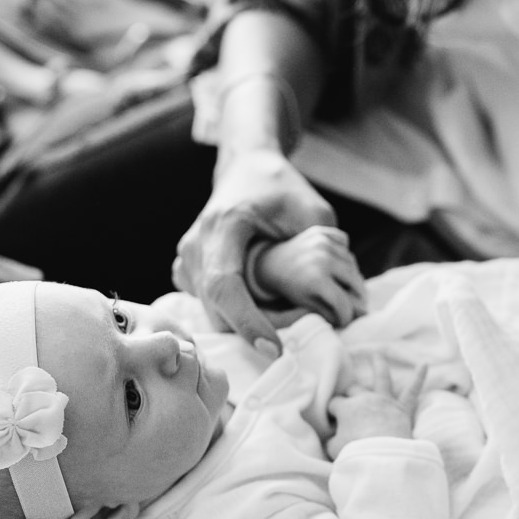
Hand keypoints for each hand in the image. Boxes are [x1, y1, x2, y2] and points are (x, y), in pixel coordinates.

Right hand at [172, 149, 334, 354]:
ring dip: (245, 326)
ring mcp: (185, 259)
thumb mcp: (313, 210)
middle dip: (254, 331)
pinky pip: (208, 306)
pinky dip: (234, 317)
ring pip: (210, 312)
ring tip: (284, 321)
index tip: (274, 348)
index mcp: (224, 225)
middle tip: (293, 337)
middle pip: (215, 308)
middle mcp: (195, 244)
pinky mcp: (187, 271)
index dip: (247, 322)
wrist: (245, 169)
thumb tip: (333, 294)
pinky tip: (263, 312)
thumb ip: (322, 249)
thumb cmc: (281, 187)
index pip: (225, 285)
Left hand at [254, 225, 366, 326]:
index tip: (346, 321)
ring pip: (352, 261)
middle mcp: (322, 258)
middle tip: (358, 303)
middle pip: (355, 280)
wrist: (272, 263)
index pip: (344, 302)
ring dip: (353, 275)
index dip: (347, 316)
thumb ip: (334, 312)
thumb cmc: (292, 289)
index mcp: (316, 279)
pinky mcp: (321, 232)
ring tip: (348, 286)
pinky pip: (344, 242)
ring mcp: (322, 242)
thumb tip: (360, 315)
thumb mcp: (309, 305)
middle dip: (358, 296)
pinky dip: (343, 253)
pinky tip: (338, 264)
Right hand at [325, 355, 426, 458]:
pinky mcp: (402, 409)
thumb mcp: (334, 448)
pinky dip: (419, 378)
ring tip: (377, 356)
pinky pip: (412, 392)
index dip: (332, 412)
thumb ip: (333, 440)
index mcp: (347, 408)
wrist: (382, 456)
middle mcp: (365, 399)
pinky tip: (424, 365)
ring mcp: (384, 401)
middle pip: (354, 389)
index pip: (335, 404)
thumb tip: (334, 437)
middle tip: (348, 399)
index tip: (333, 423)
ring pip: (382, 378)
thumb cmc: (355, 453)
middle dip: (349, 393)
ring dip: (379, 366)